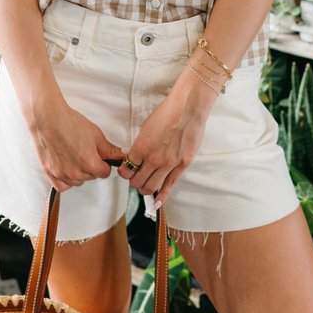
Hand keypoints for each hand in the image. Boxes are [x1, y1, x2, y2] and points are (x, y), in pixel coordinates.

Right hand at [29, 99, 124, 192]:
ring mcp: (62, 174)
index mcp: (90, 163)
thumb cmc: (69, 123)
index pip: (105, 173)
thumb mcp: (95, 134)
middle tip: (85, 151)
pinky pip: (62, 186)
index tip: (100, 157)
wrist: (47, 118)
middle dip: (92, 167)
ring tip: (74, 156)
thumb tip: (122, 156)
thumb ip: (110, 149)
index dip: (104, 164)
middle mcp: (76, 172)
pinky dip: (66, 180)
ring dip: (79, 173)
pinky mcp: (50, 173)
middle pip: (91, 177)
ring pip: (78, 182)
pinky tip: (66, 168)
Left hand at [117, 82, 210, 206]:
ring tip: (144, 187)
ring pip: (151, 187)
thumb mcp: (146, 127)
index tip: (126, 171)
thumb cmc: (166, 113)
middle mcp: (153, 159)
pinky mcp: (182, 166)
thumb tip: (128, 155)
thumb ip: (138, 144)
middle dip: (133, 182)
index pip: (127, 169)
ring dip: (145, 190)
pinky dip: (162, 197)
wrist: (187, 108)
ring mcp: (168, 164)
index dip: (124, 172)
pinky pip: (170, 185)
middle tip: (135, 179)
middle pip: (137, 181)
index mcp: (141, 148)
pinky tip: (157, 204)